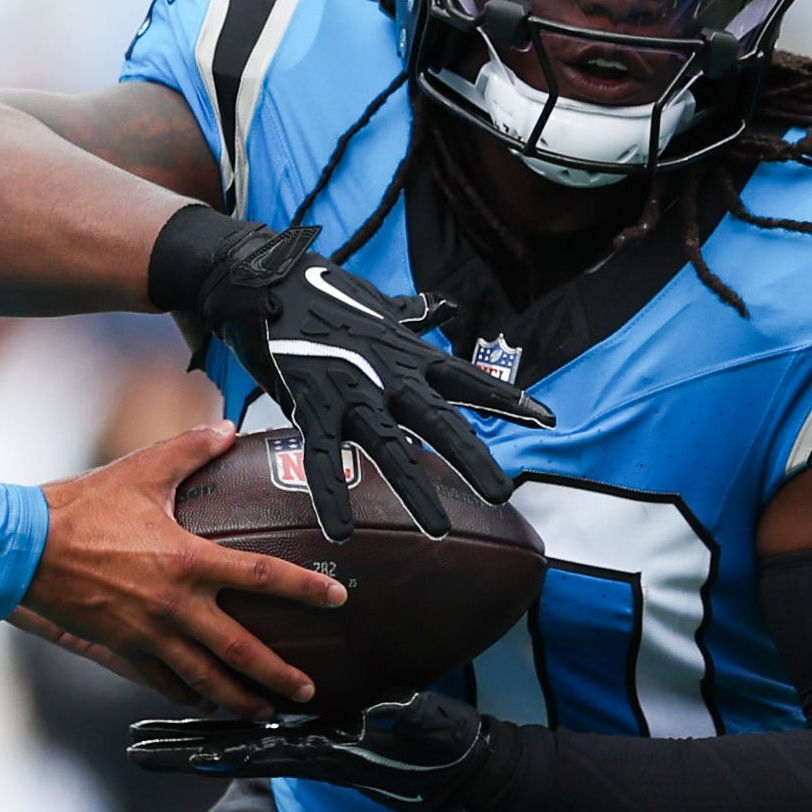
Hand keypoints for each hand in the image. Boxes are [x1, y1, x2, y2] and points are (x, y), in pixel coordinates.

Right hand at [27, 422, 351, 712]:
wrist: (25, 549)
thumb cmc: (82, 509)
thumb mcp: (141, 470)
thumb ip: (190, 449)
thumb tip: (224, 428)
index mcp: (188, 561)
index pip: (262, 576)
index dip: (304, 588)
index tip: (337, 599)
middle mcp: (174, 606)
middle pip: (239, 651)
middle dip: (278, 675)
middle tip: (307, 691)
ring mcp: (148, 634)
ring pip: (204, 678)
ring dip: (239, 698)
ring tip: (265, 712)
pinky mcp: (122, 648)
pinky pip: (162, 681)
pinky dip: (187, 694)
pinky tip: (203, 702)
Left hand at [122, 689, 515, 811]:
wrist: (458, 768)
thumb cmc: (443, 750)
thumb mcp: (427, 730)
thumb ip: (403, 719)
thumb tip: (380, 712)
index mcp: (321, 751)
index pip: (253, 751)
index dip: (210, 751)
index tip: (168, 752)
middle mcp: (302, 751)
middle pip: (229, 749)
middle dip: (179, 749)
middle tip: (131, 748)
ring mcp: (305, 745)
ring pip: (235, 738)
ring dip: (189, 738)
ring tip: (143, 735)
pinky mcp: (312, 736)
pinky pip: (256, 727)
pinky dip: (222, 722)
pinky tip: (196, 713)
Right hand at [147, 210, 549, 541]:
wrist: (265, 281)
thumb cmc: (321, 291)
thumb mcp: (377, 304)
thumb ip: (412, 315)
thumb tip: (442, 306)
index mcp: (407, 353)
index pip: (469, 379)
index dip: (508, 399)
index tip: (546, 418)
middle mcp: (388, 375)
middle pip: (440, 422)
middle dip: (472, 459)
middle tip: (501, 495)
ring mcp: (351, 392)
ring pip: (390, 449)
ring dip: (414, 491)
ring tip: (437, 529)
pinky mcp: (311, 404)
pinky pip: (324, 458)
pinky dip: (331, 495)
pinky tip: (342, 531)